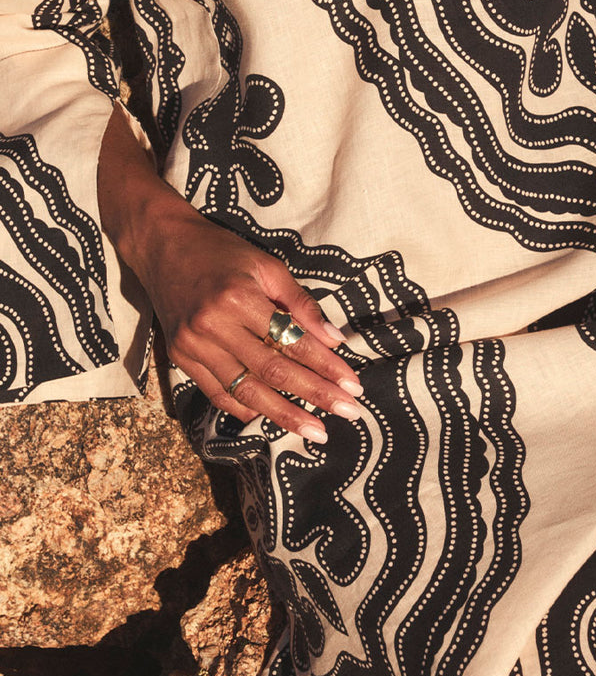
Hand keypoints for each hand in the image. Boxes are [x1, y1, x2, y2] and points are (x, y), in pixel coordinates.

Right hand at [142, 209, 363, 441]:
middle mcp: (214, 326)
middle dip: (314, 395)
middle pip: (273, 371)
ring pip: (245, 390)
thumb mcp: (267, 266)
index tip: (353, 385)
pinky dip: (244, 409)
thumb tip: (335, 340)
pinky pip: (217, 393)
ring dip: (284, 414)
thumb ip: (300, 304)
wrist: (163, 245)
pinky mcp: (180, 357)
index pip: (292, 341)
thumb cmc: (221, 251)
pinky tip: (271, 418)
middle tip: (348, 413)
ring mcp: (193, 345)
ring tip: (314, 430)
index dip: (326, 366)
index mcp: (239, 298)